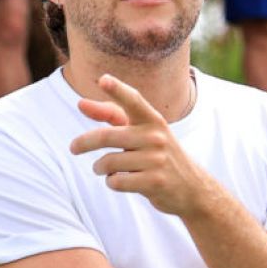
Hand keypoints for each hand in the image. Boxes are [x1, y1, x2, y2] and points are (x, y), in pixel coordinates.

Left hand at [70, 74, 213, 216]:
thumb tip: (81, 104)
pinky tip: (120, 181)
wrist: (192, 188)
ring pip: (108, 162)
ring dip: (100, 168)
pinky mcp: (155, 182)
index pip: (134, 101)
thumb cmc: (159, 155)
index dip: (118, 90)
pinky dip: (112, 182)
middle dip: (84, 143)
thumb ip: (112, 116)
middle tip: (74, 148)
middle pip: (107, 136)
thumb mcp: (142, 132)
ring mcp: (157, 160)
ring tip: (103, 169)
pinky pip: (116, 181)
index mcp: (154, 121)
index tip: (103, 79)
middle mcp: (156, 137)